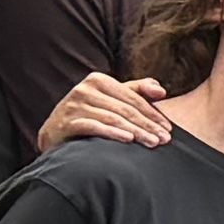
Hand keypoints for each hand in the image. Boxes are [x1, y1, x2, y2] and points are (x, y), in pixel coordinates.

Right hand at [36, 68, 168, 151]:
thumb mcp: (111, 99)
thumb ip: (136, 91)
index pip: (133, 98)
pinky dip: (113, 133)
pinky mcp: (65, 122)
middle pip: (125, 109)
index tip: (169, 128)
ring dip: (136, 132)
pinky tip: (128, 140)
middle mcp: (84, 89)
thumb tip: (162, 90)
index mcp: (98, 80)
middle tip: (165, 139)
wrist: (54, 134)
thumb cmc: (89, 114)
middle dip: (148, 125)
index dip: (153, 113)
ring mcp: (73, 106)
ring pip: (113, 119)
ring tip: (152, 143)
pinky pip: (94, 127)